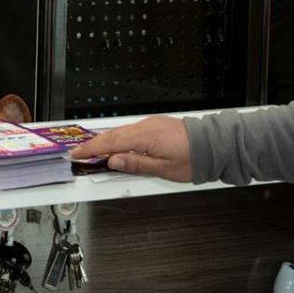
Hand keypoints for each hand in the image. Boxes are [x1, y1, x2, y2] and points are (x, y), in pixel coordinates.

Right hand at [71, 116, 192, 182]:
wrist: (216, 146)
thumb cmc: (195, 159)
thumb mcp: (163, 169)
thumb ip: (135, 164)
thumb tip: (114, 161)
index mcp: (146, 137)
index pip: (110, 143)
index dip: (91, 149)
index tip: (77, 154)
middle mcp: (146, 126)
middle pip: (112, 135)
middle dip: (94, 144)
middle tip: (80, 153)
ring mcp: (151, 123)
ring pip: (121, 132)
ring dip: (106, 141)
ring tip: (94, 152)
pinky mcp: (156, 124)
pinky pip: (130, 130)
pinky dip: (119, 138)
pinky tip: (116, 146)